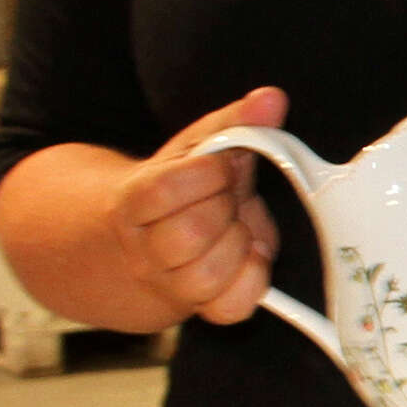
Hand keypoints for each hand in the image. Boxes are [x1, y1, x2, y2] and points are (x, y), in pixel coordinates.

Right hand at [115, 89, 285, 325]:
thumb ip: (236, 122)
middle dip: (224, 208)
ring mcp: (170, 283)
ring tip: (237, 226)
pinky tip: (251, 256)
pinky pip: (230, 307)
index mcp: (133, 202)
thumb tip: (272, 99)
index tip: (221, 165)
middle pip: (188, 234)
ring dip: (238, 244)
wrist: (147, 244)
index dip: (205, 174)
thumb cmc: (183, 190)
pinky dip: (253, 281)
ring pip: (207, 275)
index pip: (162, 191)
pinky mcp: (201, 307)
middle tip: (228, 196)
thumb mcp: (200, 148)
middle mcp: (144, 250)